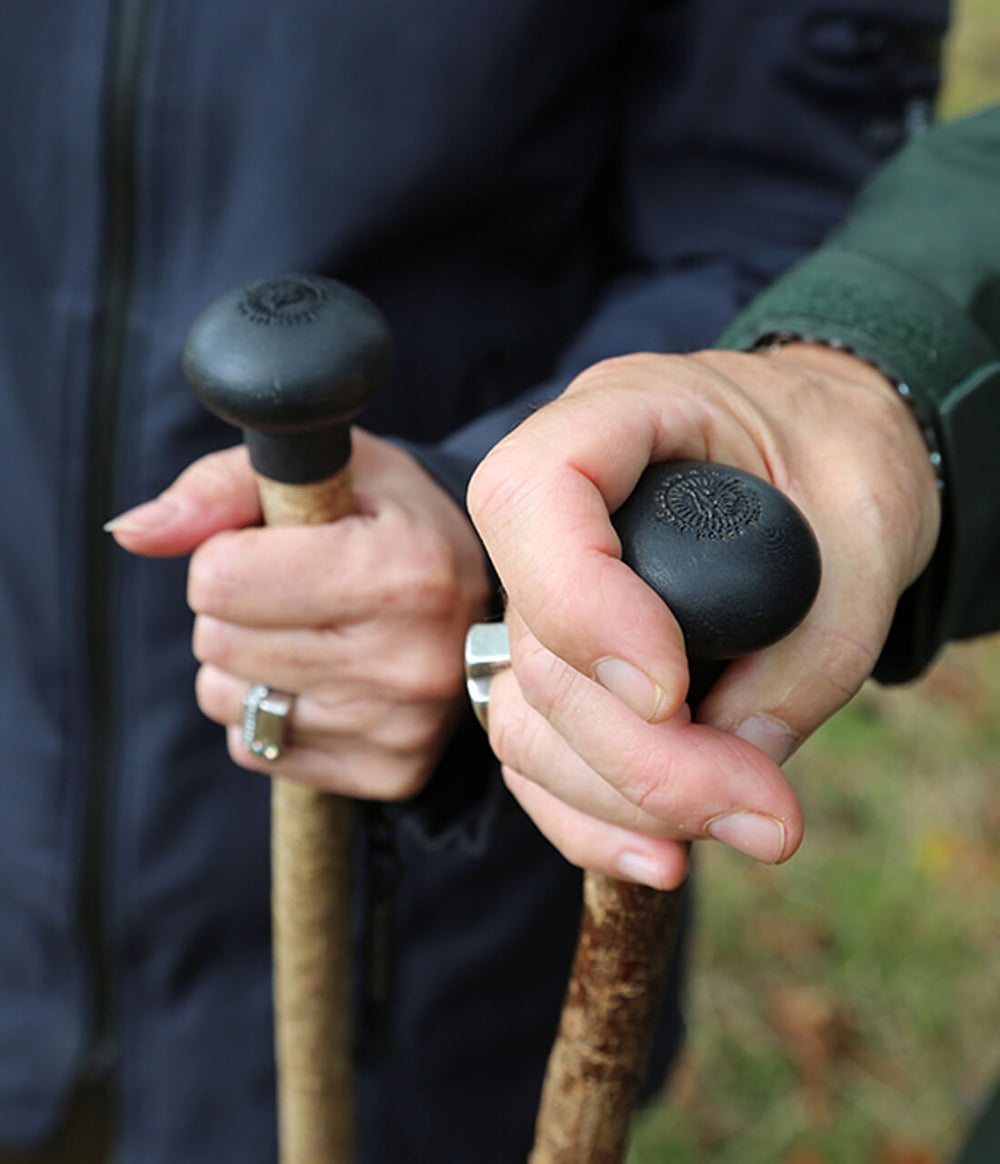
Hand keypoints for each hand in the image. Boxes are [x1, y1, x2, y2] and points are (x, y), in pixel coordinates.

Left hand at [108, 429, 491, 797]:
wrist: (488, 595)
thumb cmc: (394, 520)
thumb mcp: (329, 470)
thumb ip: (220, 490)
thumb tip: (131, 533)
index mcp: (403, 571)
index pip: (220, 578)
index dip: (227, 550)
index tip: (274, 543)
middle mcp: (413, 660)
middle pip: (217, 640)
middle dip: (234, 607)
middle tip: (296, 588)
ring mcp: (403, 727)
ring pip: (229, 700)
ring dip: (245, 662)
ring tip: (311, 631)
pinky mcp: (392, 774)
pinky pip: (258, 749)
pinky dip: (271, 712)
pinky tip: (324, 678)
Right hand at [467, 345, 941, 886]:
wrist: (825, 457)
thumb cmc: (842, 460)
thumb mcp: (867, 532)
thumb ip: (807, 654)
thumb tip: (731, 766)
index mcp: (617, 416)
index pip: (535, 495)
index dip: (584, 606)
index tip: (673, 690)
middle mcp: (558, 506)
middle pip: (539, 647)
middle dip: (644, 757)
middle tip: (764, 814)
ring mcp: (545, 588)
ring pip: (527, 718)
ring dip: (622, 800)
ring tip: (743, 826)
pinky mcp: (561, 660)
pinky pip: (539, 753)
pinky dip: (589, 816)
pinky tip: (660, 854)